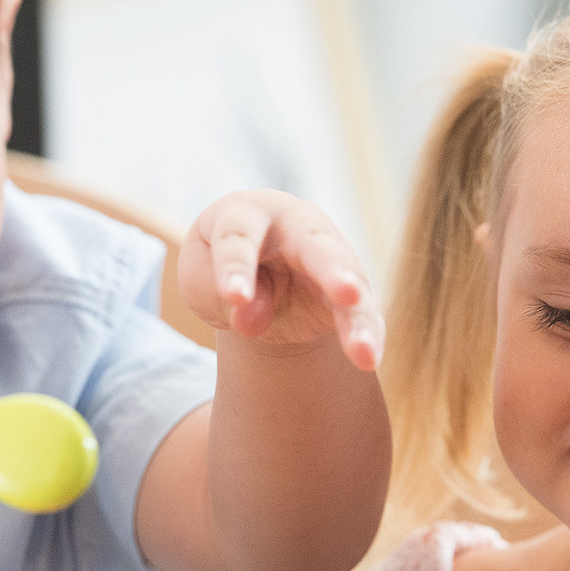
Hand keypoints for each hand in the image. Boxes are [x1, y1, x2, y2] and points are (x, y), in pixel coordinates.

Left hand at [177, 190, 383, 370]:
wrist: (255, 271)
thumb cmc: (218, 266)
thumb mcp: (200, 280)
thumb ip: (217, 296)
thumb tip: (252, 319)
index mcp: (249, 212)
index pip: (240, 237)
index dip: (236, 266)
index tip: (235, 297)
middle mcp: (298, 224)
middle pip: (316, 244)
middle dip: (332, 268)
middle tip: (346, 292)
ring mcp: (332, 255)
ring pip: (350, 283)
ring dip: (357, 317)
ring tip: (362, 349)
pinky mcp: (352, 290)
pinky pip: (364, 315)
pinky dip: (367, 337)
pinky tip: (369, 359)